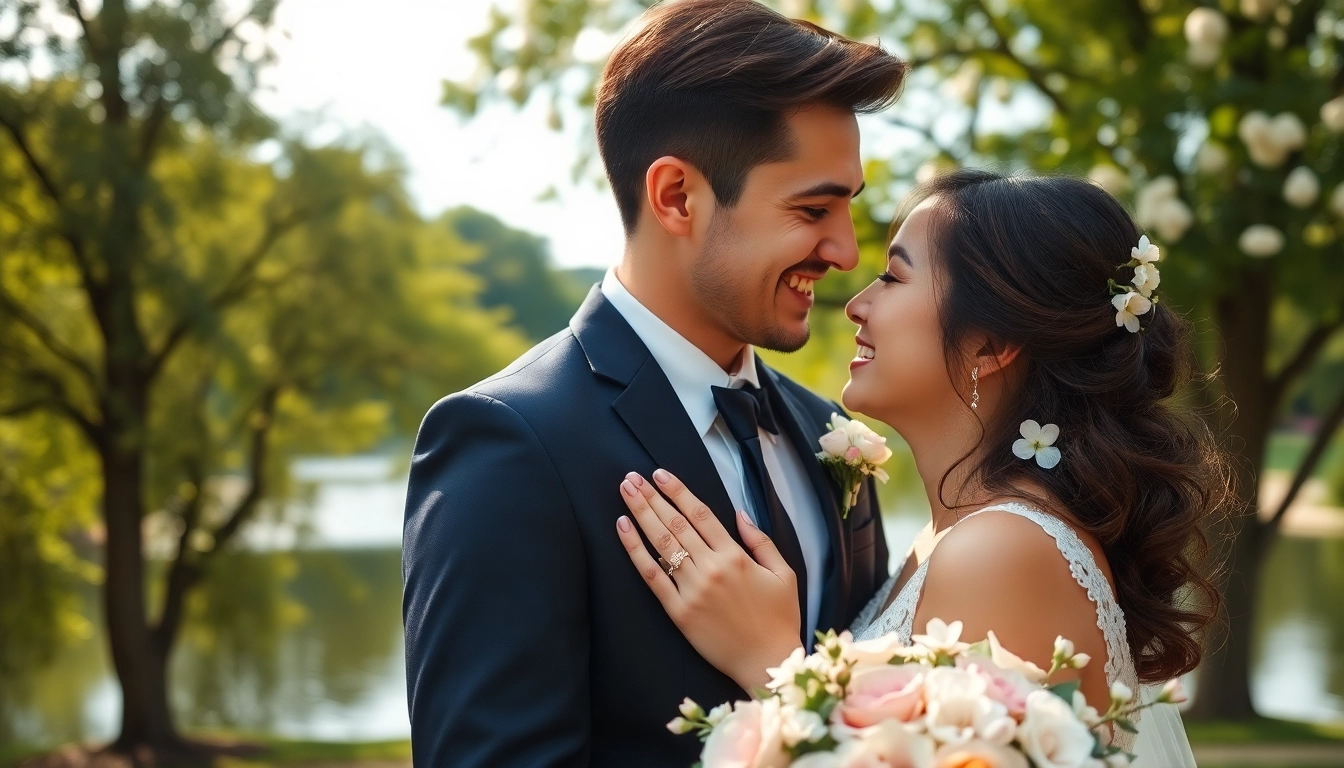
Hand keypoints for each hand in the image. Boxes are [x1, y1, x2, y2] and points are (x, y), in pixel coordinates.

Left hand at [615, 468, 801, 691]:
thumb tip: (740, 513)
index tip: (660, 474)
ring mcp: (692, 590)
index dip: (678, 491)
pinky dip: (635, 551)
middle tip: (632, 477)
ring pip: (661, 544)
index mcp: (736, 556)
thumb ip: (761, 541)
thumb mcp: (783, 574)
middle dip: (651, 497)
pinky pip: (652, 576)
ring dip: (641, 515)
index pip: (700, 514)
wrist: (767, 661)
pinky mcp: (678, 612)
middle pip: (675, 524)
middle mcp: (711, 568)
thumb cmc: (779, 619)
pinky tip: (623, 529)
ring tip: (626, 492)